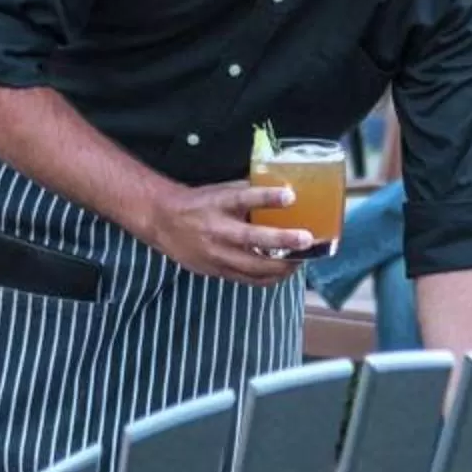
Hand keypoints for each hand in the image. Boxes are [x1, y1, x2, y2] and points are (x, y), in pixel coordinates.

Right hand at [147, 180, 316, 284]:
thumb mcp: (222, 191)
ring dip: (282, 266)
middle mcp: (217, 231)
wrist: (164, 222)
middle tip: (307, 240)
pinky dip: (268, 277)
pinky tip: (282, 271)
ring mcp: (216, 255)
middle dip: (284, 242)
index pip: (244, 198)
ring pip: (254, 267)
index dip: (268, 197)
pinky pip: (248, 280)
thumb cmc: (200, 203)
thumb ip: (249, 193)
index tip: (291, 196)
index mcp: (218, 204)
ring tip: (301, 261)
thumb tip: (284, 191)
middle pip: (254, 240)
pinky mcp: (216, 272)